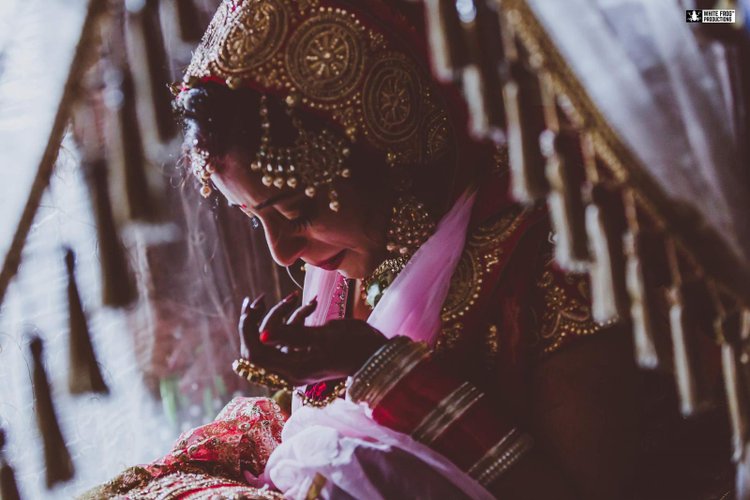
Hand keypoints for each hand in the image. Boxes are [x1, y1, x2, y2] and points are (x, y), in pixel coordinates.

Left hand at [238, 292, 386, 385]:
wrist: (379, 355)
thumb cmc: (356, 346)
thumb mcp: (325, 337)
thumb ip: (293, 336)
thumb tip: (262, 335)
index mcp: (292, 370)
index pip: (255, 354)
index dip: (247, 330)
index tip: (252, 305)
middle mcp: (291, 371)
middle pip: (258, 349)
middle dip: (256, 322)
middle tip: (260, 299)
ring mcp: (297, 363)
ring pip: (273, 341)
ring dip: (278, 316)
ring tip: (293, 296)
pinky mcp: (306, 355)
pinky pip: (288, 337)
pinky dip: (292, 319)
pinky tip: (308, 303)